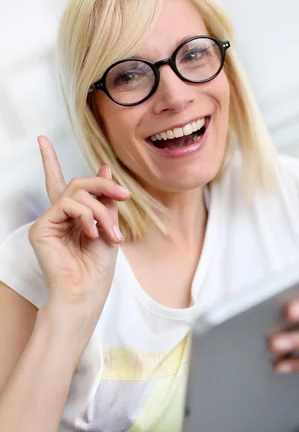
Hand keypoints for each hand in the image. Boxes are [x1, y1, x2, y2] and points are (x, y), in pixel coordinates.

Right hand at [29, 136, 130, 306]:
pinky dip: (86, 215)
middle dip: (104, 187)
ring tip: (111, 234)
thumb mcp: (109, 226)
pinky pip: (66, 205)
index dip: (50, 161)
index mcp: (72, 216)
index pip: (60, 183)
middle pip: (79, 184)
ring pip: (76, 193)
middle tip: (125, 197)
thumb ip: (105, 199)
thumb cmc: (98, 267)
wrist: (87, 292)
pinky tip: (92, 233)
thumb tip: (104, 169)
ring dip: (100, 210)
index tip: (41, 139)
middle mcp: (58, 216)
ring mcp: (48, 221)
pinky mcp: (41, 228)